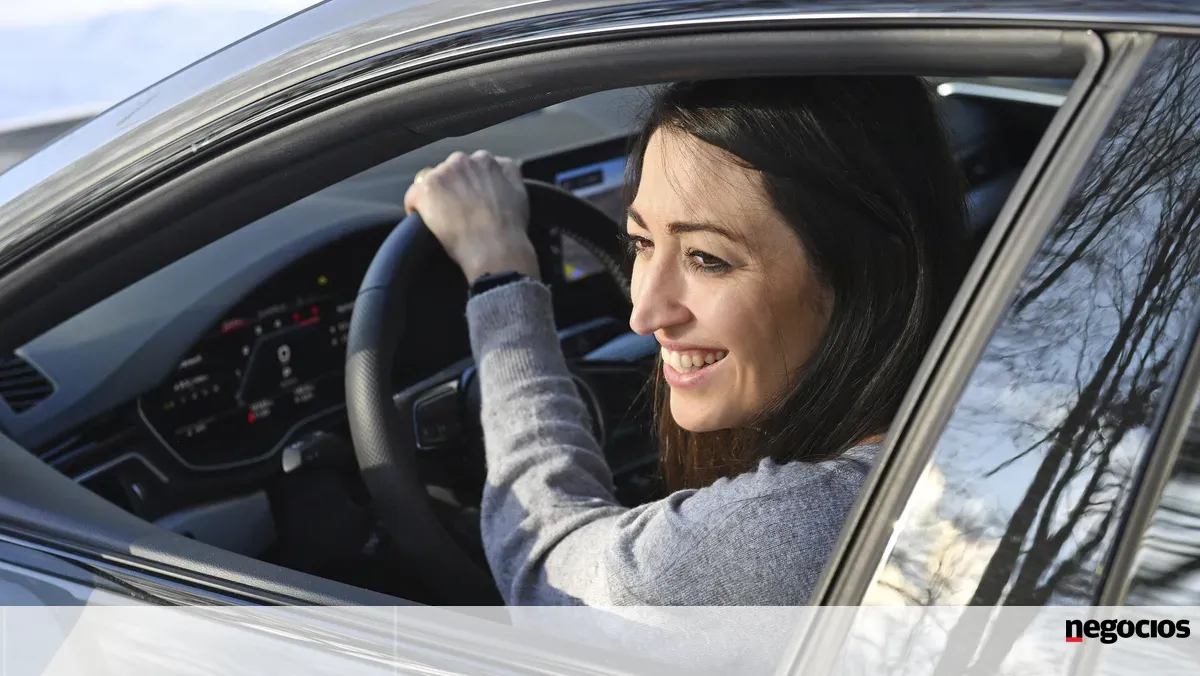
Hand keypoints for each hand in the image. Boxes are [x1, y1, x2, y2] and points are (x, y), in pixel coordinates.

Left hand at [403, 149, 538, 281]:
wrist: (495, 247)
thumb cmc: (510, 226)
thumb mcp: (520, 191)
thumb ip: (510, 173)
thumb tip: (502, 167)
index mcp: (485, 160)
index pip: (468, 166)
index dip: (467, 184)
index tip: (469, 199)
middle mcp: (463, 160)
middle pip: (448, 171)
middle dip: (452, 187)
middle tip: (457, 211)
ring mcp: (443, 173)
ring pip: (430, 181)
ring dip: (435, 197)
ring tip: (442, 219)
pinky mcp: (426, 189)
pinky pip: (413, 196)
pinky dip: (416, 208)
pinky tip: (424, 222)